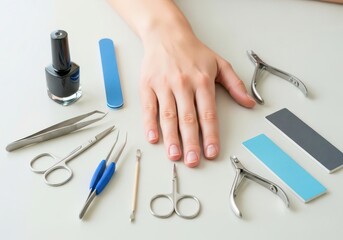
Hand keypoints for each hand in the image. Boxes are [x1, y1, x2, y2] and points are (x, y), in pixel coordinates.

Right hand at [139, 27, 255, 166]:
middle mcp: (183, 84)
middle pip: (188, 118)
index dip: (211, 135)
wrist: (166, 34)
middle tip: (193, 161)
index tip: (212, 152)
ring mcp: (164, 85)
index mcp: (202, 81)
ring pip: (168, 116)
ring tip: (175, 155)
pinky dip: (150, 124)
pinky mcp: (148, 85)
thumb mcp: (219, 64)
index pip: (208, 114)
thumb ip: (235, 84)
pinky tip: (153, 138)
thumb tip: (249, 103)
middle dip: (191, 142)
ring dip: (171, 138)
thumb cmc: (192, 51)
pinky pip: (149, 107)